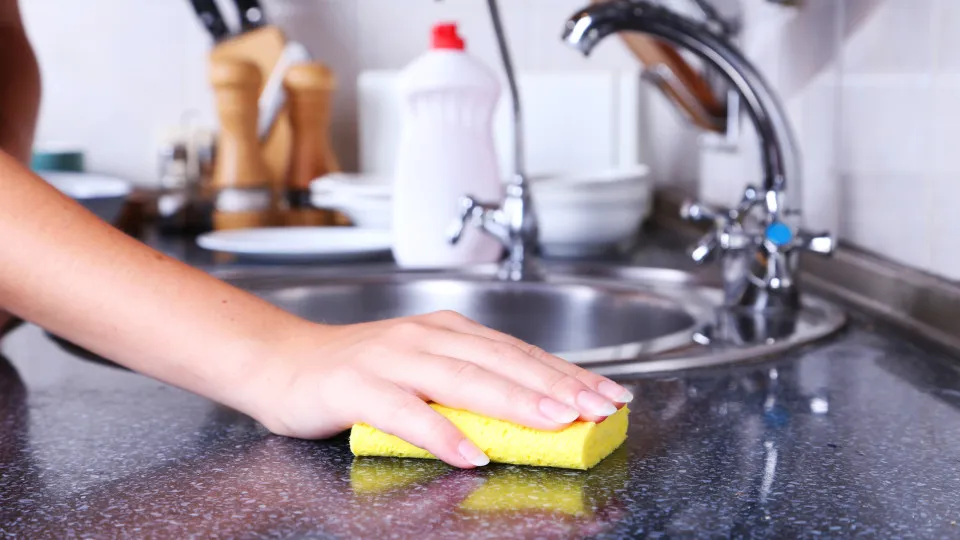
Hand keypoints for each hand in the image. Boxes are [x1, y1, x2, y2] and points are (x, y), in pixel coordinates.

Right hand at [252, 310, 633, 468]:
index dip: (567, 373)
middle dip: (557, 385)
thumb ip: (469, 384)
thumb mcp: (422, 368)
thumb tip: (533, 410)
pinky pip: (406, 413)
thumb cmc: (358, 371)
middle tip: (599, 408)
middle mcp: (426, 336)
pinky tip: (471, 453)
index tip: (609, 393)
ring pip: (464, 379)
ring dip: (514, 401)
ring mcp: (392, 359)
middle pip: (502, 361)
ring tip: (556, 421)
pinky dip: (441, 433)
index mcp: (448, 330)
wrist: (282, 361)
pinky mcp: (358, 386)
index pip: (519, 352)